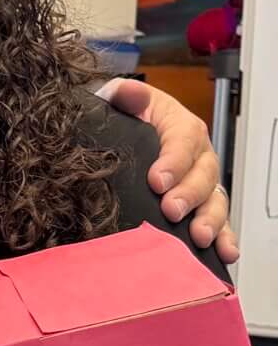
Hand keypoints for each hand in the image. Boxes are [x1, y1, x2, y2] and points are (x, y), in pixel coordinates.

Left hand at [104, 76, 235, 262]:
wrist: (122, 136)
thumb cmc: (125, 119)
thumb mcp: (121, 101)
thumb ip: (124, 96)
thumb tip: (127, 92)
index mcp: (180, 126)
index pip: (183, 140)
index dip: (174, 161)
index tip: (157, 180)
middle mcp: (197, 155)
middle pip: (203, 174)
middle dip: (189, 194)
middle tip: (172, 210)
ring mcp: (201, 183)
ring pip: (214, 201)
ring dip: (209, 220)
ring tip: (198, 236)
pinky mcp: (200, 206)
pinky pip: (217, 223)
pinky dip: (224, 238)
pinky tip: (224, 253)